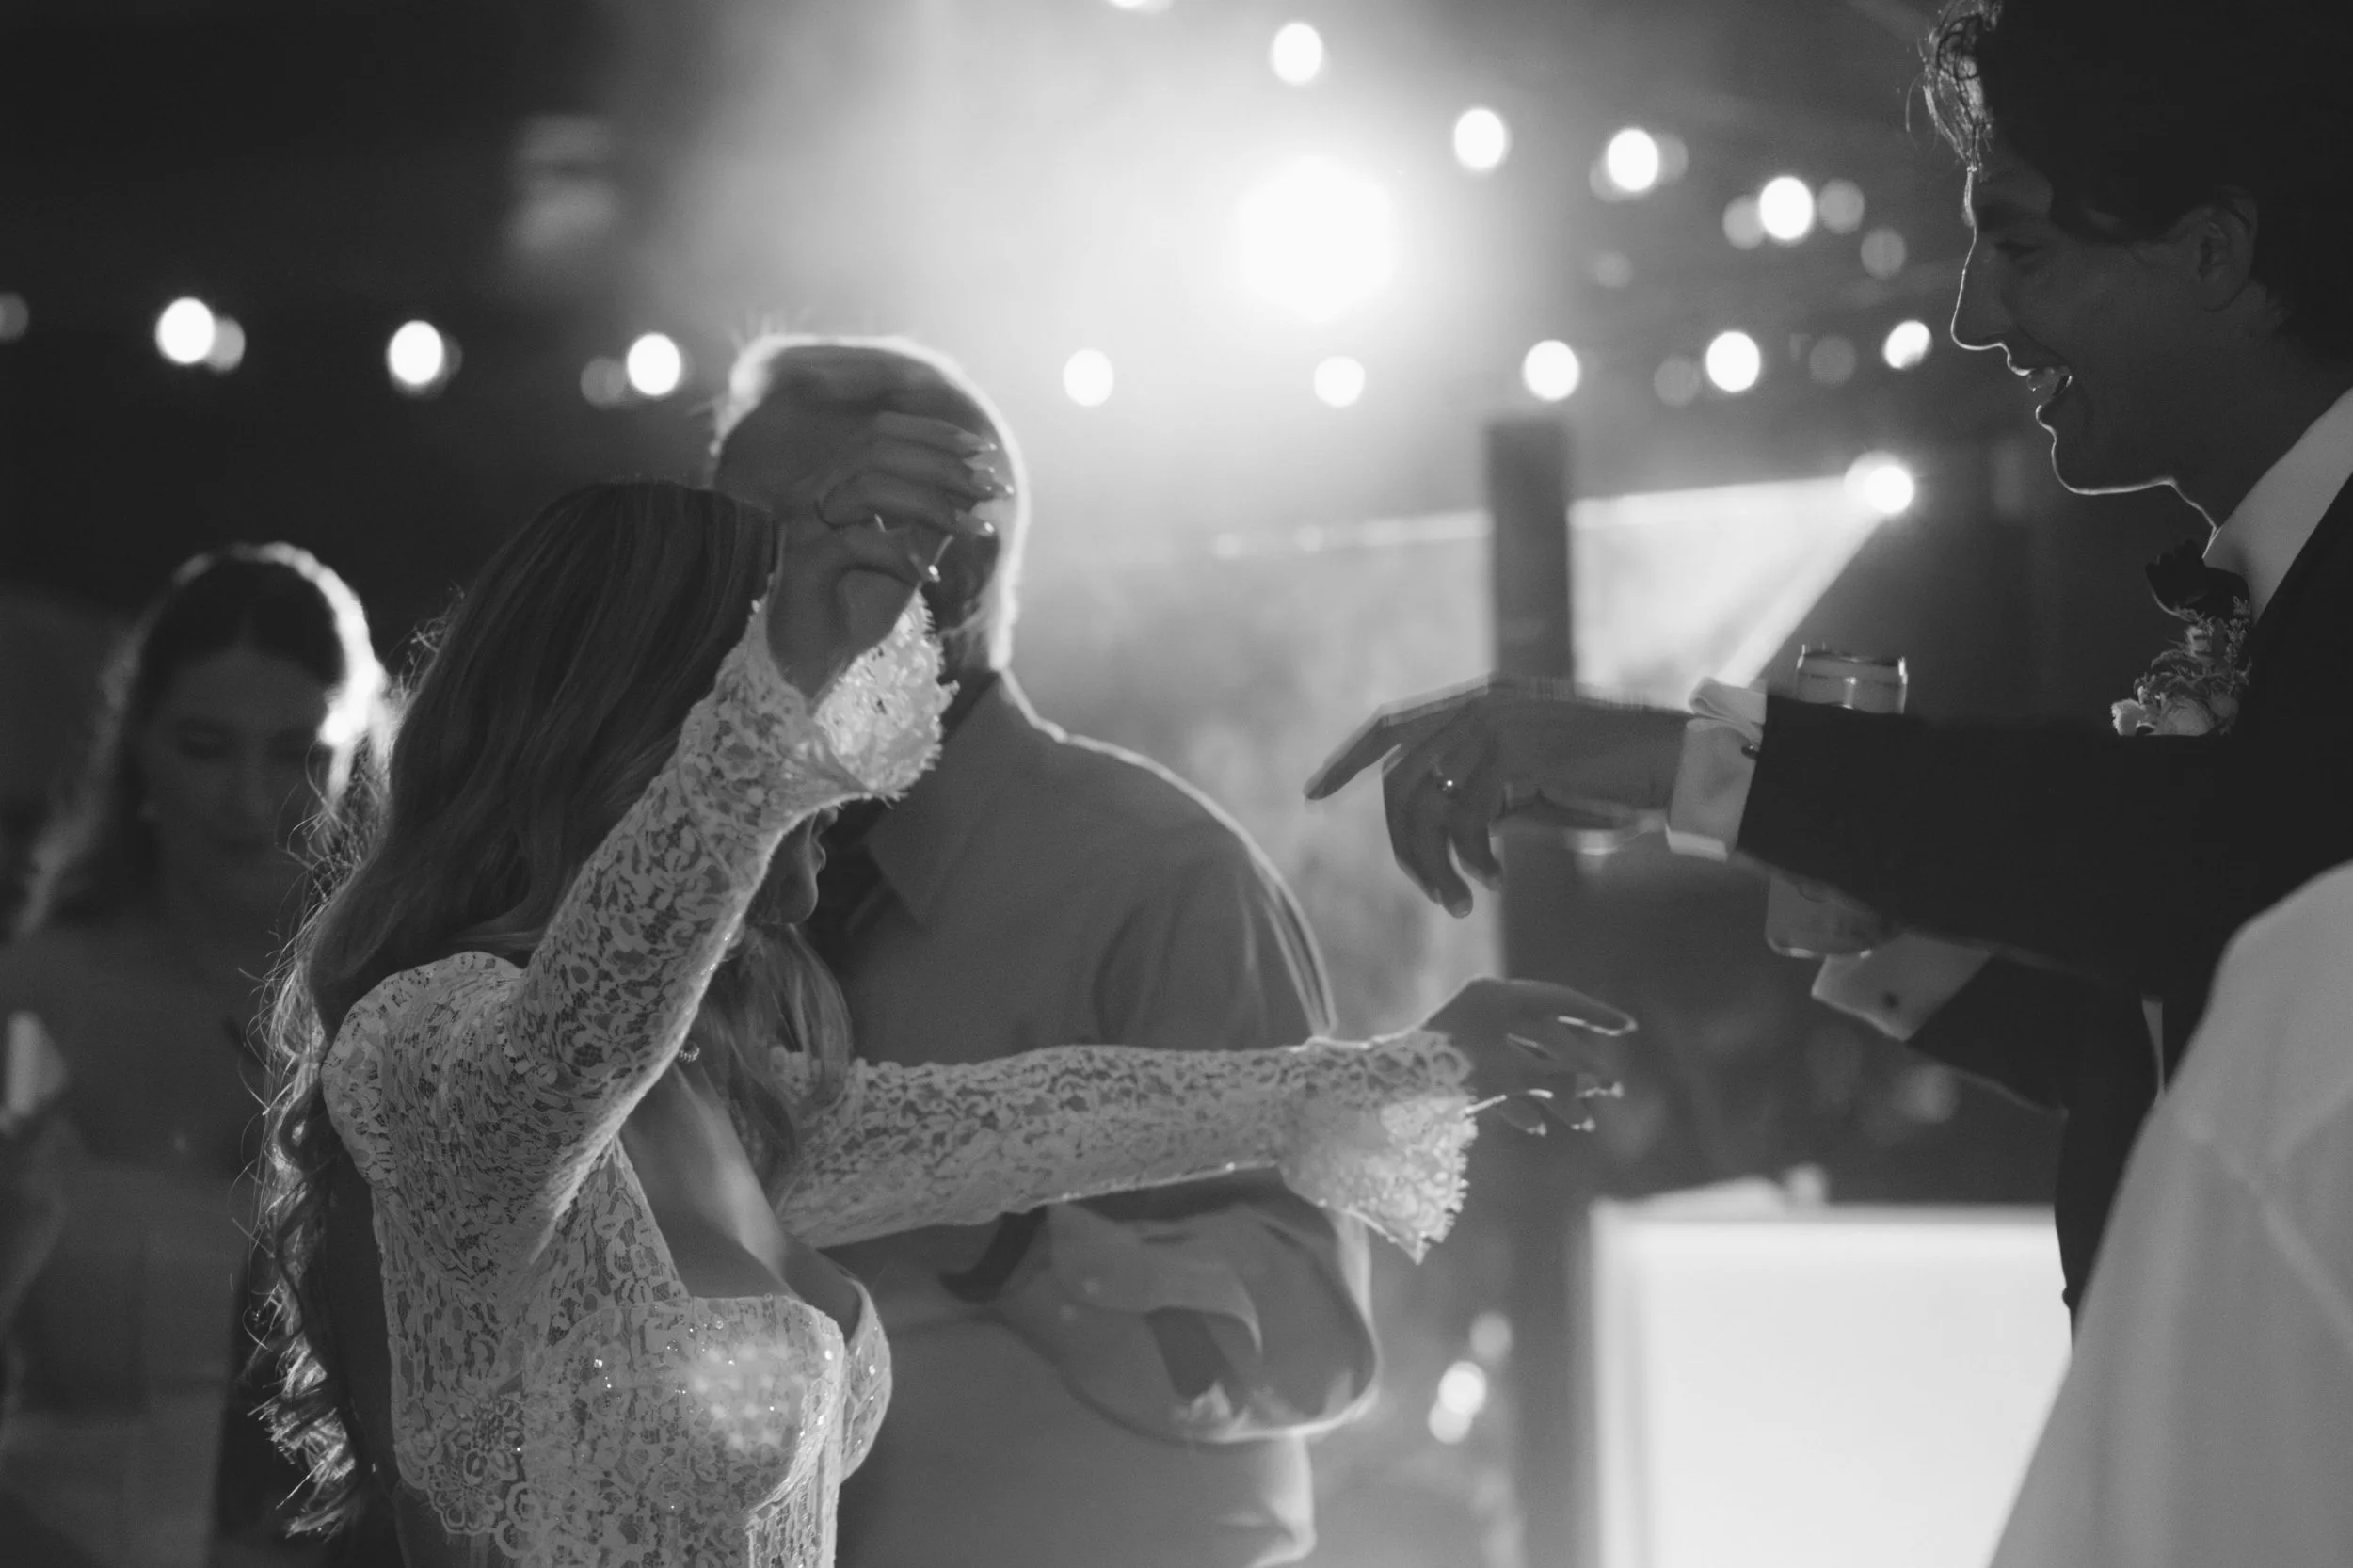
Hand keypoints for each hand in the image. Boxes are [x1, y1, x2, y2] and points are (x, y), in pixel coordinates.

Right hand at [763, 409, 1007, 697]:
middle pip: (876, 449)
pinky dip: (900, 554)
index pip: (880, 433)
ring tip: (974, 528)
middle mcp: (813, 494)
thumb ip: (933, 522)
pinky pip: (855, 542)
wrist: (810, 667)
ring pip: (867, 487)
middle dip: (942, 463)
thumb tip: (975, 483)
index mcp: (834, 483)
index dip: (933, 434)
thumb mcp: (909, 560)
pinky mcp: (802, 564)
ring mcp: (803, 527)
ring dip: (931, 503)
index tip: (984, 452)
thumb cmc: (855, 613)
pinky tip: (930, 576)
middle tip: (992, 485)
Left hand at [1305, 678, 1687, 915]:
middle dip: (1403, 848)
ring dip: (1435, 866)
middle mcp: (1480, 703)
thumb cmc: (1611, 782)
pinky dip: (1471, 861)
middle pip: (1398, 782)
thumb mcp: (1531, 785)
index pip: (1390, 726)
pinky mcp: (1516, 751)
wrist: (1676, 766)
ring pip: (1424, 805)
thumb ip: (1481, 793)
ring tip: (1459, 902)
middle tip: (1433, 896)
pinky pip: (1465, 821)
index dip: (1348, 758)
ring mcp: (1496, 722)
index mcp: (1480, 702)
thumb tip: (1436, 832)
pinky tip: (1494, 882)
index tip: (1312, 792)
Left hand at [1420, 977, 1634, 1134]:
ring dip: (1551, 1091)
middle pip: (1545, 1035)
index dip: (1595, 1016)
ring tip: (1582, 1124)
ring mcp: (1472, 1032)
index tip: (1628, 1028)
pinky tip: (1537, 1127)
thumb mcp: (1508, 1076)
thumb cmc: (1446, 1074)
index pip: (1559, 1001)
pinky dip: (1517, 1099)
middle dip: (1577, 1068)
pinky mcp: (1458, 1059)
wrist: (1382, 1090)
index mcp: (1497, 997)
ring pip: (1524, 1060)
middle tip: (1612, 1092)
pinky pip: (1498, 1076)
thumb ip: (1554, 1079)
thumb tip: (1600, 1081)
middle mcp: (1486, 1007)